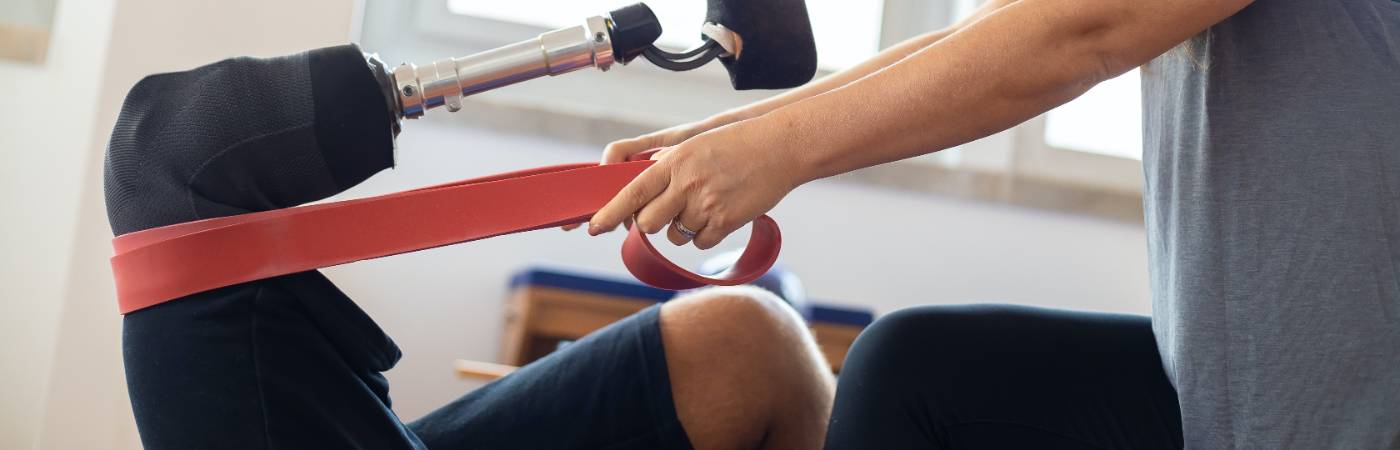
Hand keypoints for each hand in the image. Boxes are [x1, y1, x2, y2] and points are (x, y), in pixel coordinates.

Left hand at [586, 120, 802, 248]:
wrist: (780, 148)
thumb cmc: (735, 144)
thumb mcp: (694, 145)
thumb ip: (665, 166)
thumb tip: (641, 190)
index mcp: (674, 162)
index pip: (631, 193)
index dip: (609, 213)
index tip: (593, 227)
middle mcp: (686, 185)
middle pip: (648, 222)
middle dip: (651, 223)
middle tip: (666, 212)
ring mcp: (706, 206)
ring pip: (675, 234)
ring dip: (682, 227)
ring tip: (704, 203)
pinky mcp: (726, 222)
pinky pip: (700, 241)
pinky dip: (705, 233)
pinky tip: (719, 213)